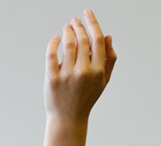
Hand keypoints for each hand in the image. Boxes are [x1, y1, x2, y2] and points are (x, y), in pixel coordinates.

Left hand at [41, 9, 116, 145]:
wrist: (69, 118)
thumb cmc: (87, 97)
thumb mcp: (102, 81)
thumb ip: (109, 59)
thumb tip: (108, 36)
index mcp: (98, 71)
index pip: (97, 40)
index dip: (92, 23)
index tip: (87, 12)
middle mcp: (84, 72)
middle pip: (82, 39)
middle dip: (78, 26)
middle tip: (74, 20)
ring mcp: (68, 75)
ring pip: (67, 44)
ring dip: (66, 31)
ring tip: (66, 28)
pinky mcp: (53, 79)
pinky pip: (51, 54)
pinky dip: (53, 42)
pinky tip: (56, 38)